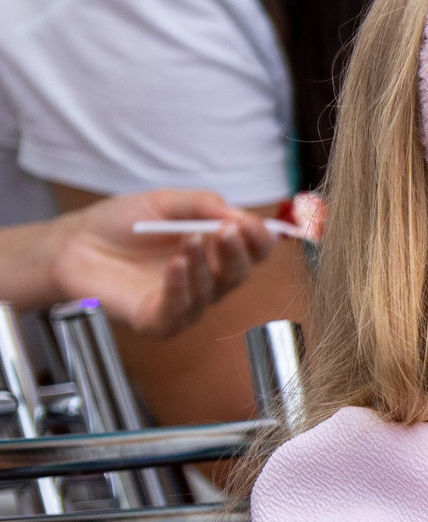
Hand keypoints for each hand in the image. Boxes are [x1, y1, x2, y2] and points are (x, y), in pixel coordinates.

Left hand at [49, 190, 274, 335]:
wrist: (72, 244)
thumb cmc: (118, 224)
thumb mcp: (164, 201)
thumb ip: (202, 204)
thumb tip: (240, 215)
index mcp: (213, 249)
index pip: (253, 251)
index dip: (259, 240)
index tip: (255, 225)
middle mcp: (204, 278)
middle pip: (239, 274)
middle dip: (239, 253)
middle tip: (229, 231)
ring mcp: (183, 301)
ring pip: (211, 292)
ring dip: (204, 265)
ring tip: (188, 240)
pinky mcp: (157, 320)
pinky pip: (179, 311)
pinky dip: (181, 287)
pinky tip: (175, 265)